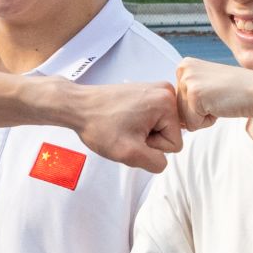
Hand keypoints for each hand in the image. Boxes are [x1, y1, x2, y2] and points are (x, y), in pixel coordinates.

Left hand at [66, 81, 180, 172]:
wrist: (77, 106)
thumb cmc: (99, 125)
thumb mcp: (129, 153)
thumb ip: (156, 163)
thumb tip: (163, 160)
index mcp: (167, 101)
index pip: (174, 144)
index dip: (152, 147)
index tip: (132, 136)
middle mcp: (165, 91)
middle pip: (169, 135)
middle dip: (148, 140)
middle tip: (126, 132)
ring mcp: (155, 90)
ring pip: (160, 129)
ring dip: (143, 134)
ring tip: (123, 126)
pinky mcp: (145, 93)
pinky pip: (152, 120)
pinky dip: (139, 125)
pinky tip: (123, 121)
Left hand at [175, 59, 252, 129]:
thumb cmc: (238, 91)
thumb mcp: (207, 84)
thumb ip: (189, 94)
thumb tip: (174, 118)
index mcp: (184, 65)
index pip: (178, 101)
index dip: (198, 105)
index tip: (215, 93)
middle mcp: (183, 69)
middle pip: (178, 109)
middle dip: (199, 112)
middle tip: (219, 98)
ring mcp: (188, 81)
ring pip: (184, 118)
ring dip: (204, 117)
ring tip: (220, 101)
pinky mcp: (195, 96)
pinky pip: (193, 125)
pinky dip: (208, 122)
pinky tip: (221, 106)